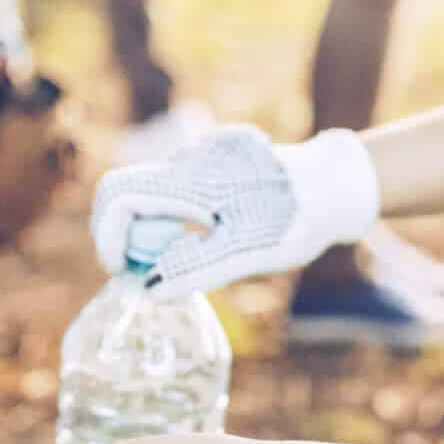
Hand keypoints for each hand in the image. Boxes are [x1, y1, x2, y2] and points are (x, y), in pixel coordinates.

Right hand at [89, 124, 379, 299]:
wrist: (336, 186)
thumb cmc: (296, 222)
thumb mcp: (248, 255)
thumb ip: (195, 270)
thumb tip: (148, 290)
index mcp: (193, 178)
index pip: (120, 195)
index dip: (108, 235)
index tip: (122, 270)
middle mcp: (193, 156)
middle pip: (130, 191)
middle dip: (128, 233)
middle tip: (150, 269)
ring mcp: (204, 152)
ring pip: (154, 189)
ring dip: (156, 226)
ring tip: (189, 252)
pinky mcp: (216, 157)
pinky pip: (177, 185)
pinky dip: (177, 214)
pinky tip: (209, 231)